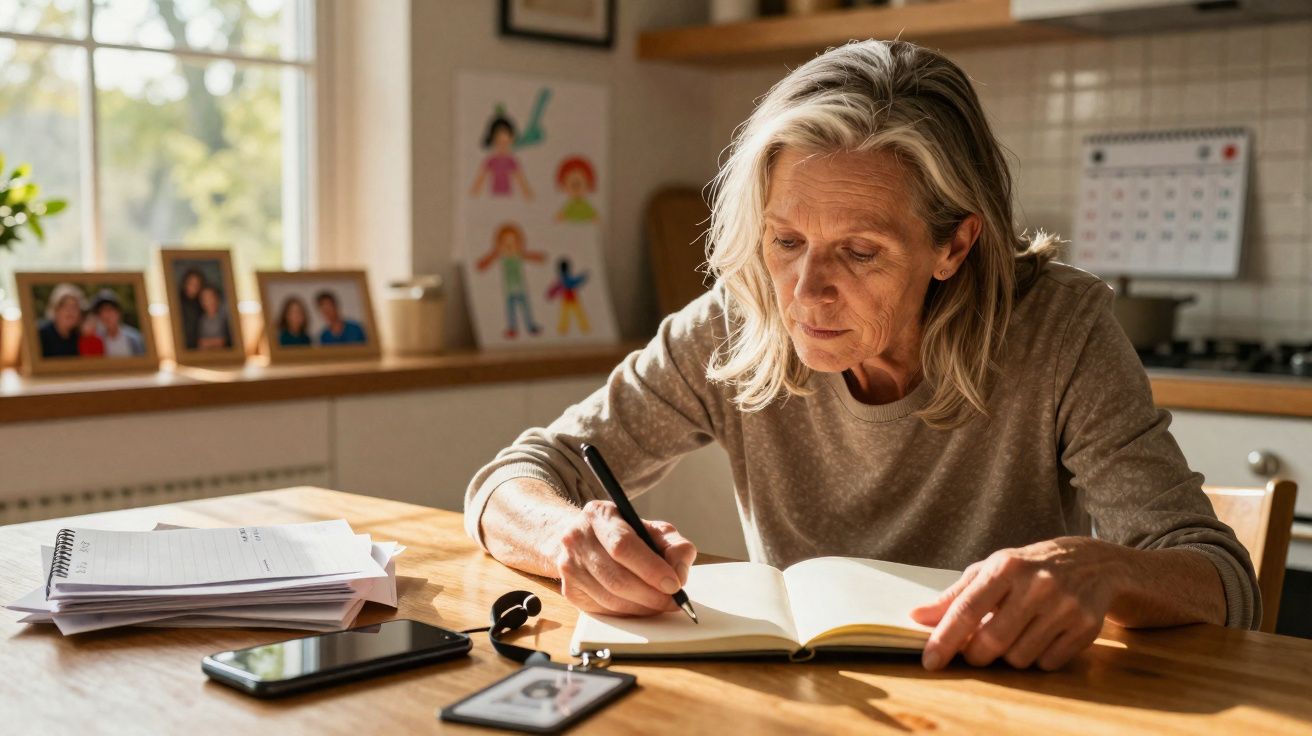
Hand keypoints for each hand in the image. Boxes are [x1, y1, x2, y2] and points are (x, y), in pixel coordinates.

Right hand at [554, 500, 696, 616]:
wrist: (586, 540)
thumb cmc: (625, 535)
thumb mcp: (653, 530)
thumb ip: (675, 547)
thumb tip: (679, 574)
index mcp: (599, 515)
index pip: (623, 546)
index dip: (651, 569)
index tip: (674, 584)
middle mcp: (577, 538)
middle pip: (617, 577)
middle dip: (651, 594)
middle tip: (673, 601)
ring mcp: (569, 566)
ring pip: (610, 598)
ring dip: (642, 607)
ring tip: (661, 604)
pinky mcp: (570, 590)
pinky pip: (603, 609)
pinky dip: (628, 613)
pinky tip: (641, 606)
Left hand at [909, 537, 1123, 670]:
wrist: (1092, 563)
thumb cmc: (1028, 567)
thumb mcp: (991, 571)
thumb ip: (954, 596)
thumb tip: (917, 617)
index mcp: (1006, 567)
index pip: (967, 609)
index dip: (945, 638)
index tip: (929, 661)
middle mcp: (1037, 585)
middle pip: (992, 642)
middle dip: (976, 654)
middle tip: (976, 649)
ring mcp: (1064, 606)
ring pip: (1019, 658)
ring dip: (1009, 656)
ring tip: (1016, 633)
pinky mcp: (1086, 627)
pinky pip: (1047, 663)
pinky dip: (1038, 658)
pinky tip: (1042, 635)